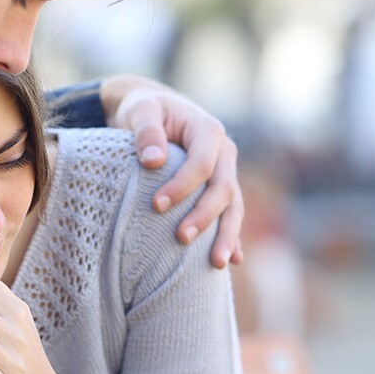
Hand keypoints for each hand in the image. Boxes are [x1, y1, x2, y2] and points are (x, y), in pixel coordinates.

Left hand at [100, 75, 243, 267]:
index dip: (182, 186)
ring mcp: (225, 172)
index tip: (156, 205)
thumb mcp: (141, 110)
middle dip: (205, 216)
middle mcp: (223, 153)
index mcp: (207, 131)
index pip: (202, 163)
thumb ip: (146, 130)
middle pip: (223, 189)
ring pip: (233, 206)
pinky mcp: (218, 188)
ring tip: (218, 264)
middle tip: (181, 238)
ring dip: (227, 235)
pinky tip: (232, 260)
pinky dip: (232, 236)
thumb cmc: (144, 109)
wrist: (153, 109)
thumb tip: (153, 160)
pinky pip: (229, 214)